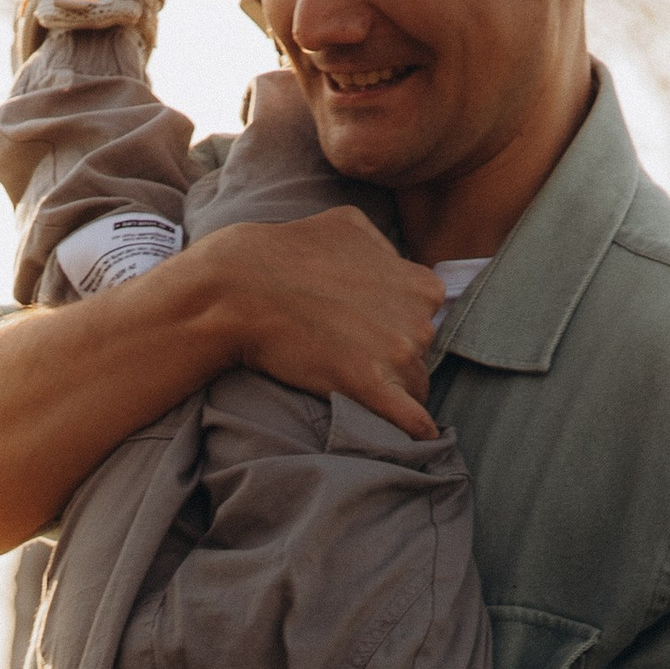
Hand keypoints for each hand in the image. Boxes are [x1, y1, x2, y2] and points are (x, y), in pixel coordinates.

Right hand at [198, 208, 445, 442]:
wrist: (244, 287)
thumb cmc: (290, 251)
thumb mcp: (349, 224)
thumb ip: (384, 246)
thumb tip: (394, 263)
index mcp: (421, 284)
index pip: (425, 319)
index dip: (396, 328)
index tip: (368, 333)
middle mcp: (420, 318)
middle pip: (420, 355)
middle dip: (393, 359)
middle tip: (350, 355)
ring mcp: (398, 355)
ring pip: (414, 387)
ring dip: (391, 391)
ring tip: (355, 387)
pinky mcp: (370, 386)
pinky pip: (411, 420)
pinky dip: (415, 431)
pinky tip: (417, 444)